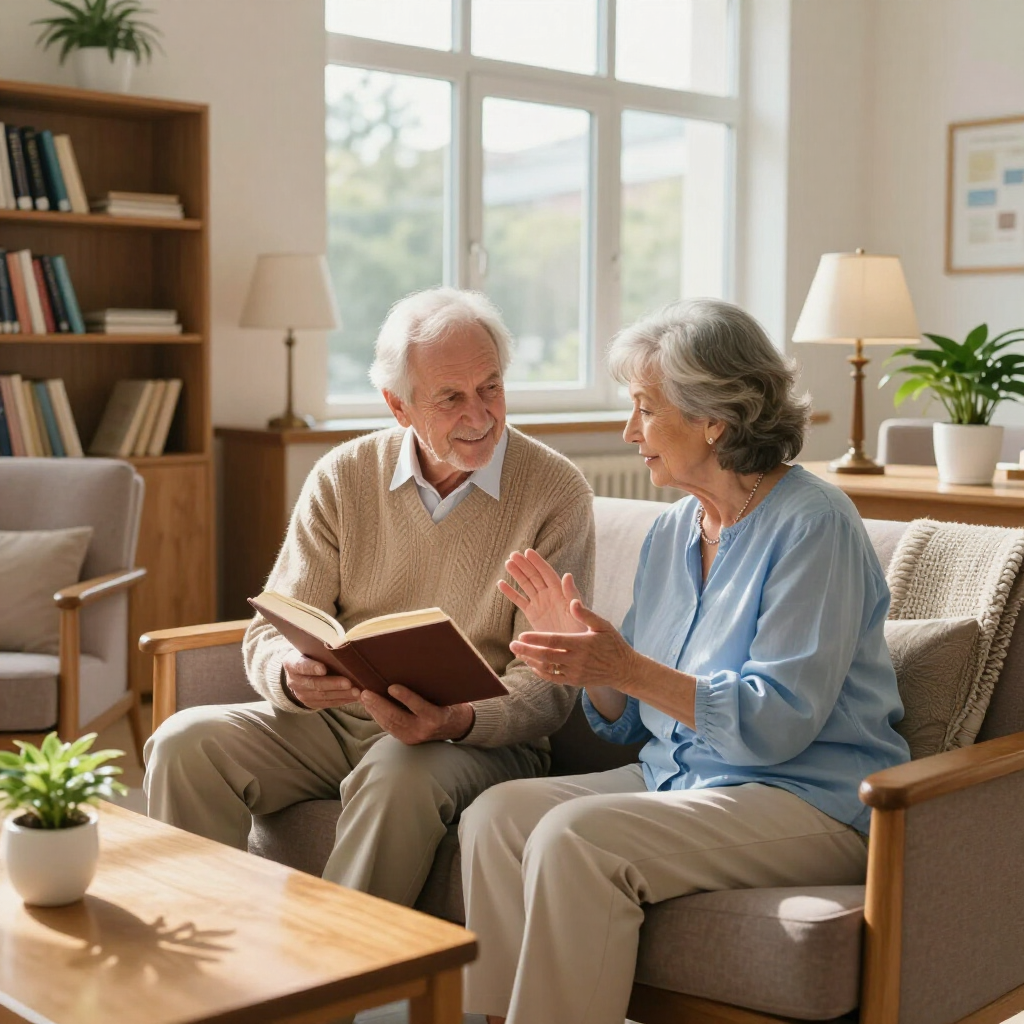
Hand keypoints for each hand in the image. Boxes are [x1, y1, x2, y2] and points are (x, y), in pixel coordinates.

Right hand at [283, 652, 361, 708]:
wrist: (299, 671)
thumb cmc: (310, 654)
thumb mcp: (310, 649)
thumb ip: (320, 649)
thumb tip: (342, 645)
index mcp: (291, 663)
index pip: (301, 666)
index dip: (312, 668)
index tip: (323, 669)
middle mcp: (294, 681)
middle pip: (314, 683)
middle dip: (333, 684)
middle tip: (348, 683)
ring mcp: (301, 694)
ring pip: (322, 696)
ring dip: (341, 694)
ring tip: (356, 692)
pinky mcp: (310, 703)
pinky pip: (327, 703)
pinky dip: (342, 700)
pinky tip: (353, 697)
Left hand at [359, 686, 474, 744]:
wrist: (456, 726)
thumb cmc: (450, 703)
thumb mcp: (446, 695)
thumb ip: (431, 687)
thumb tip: (414, 667)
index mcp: (437, 717)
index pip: (420, 707)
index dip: (405, 697)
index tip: (391, 686)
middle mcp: (424, 730)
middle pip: (398, 718)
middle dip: (379, 705)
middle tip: (365, 692)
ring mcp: (414, 737)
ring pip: (390, 724)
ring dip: (374, 710)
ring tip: (363, 697)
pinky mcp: (407, 740)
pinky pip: (389, 728)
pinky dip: (378, 716)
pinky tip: (370, 706)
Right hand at [498, 548, 585, 634]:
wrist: (571, 649)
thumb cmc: (580, 630)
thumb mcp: (578, 611)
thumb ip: (571, 594)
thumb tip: (567, 575)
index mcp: (560, 592)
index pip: (547, 573)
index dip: (537, 562)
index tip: (528, 551)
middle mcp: (549, 595)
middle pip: (534, 576)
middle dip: (524, 565)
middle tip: (513, 554)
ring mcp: (540, 603)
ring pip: (526, 585)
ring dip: (517, 574)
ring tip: (507, 563)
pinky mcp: (532, 614)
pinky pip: (519, 601)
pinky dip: (510, 592)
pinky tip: (501, 584)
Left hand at [509, 599, 637, 689]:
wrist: (623, 669)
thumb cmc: (612, 643)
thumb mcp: (603, 625)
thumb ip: (586, 614)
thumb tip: (573, 602)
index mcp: (582, 644)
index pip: (554, 641)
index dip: (537, 638)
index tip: (521, 634)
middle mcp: (577, 660)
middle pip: (546, 656)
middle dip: (527, 650)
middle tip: (512, 644)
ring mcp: (574, 673)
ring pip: (547, 667)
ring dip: (530, 660)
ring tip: (517, 652)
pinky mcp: (573, 681)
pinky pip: (552, 678)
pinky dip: (540, 671)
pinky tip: (531, 663)